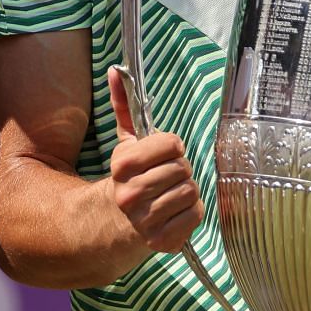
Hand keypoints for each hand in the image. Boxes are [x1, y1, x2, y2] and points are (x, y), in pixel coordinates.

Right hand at [106, 66, 203, 255]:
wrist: (115, 221)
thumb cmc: (130, 176)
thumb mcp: (126, 142)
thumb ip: (124, 105)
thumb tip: (117, 70)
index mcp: (122, 165)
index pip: (171, 143)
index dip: (171, 147)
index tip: (162, 154)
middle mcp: (130, 194)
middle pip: (183, 168)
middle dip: (179, 170)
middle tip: (166, 177)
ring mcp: (145, 220)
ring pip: (191, 190)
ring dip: (185, 191)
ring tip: (170, 194)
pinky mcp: (160, 241)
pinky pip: (195, 215)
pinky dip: (190, 213)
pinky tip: (174, 212)